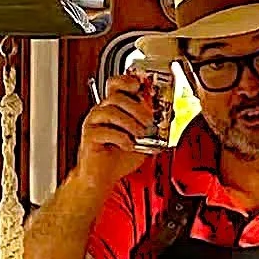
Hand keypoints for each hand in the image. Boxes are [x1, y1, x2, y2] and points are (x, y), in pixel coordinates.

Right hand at [78, 74, 153, 190]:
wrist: (102, 177)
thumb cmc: (119, 158)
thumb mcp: (144, 140)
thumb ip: (154, 126)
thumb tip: (170, 115)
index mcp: (113, 108)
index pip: (115, 84)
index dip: (126, 81)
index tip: (139, 86)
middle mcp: (101, 112)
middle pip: (116, 96)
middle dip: (137, 108)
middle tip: (148, 121)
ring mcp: (93, 123)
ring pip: (110, 111)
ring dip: (130, 122)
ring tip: (140, 135)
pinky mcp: (89, 137)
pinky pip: (105, 131)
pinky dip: (121, 138)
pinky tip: (128, 145)